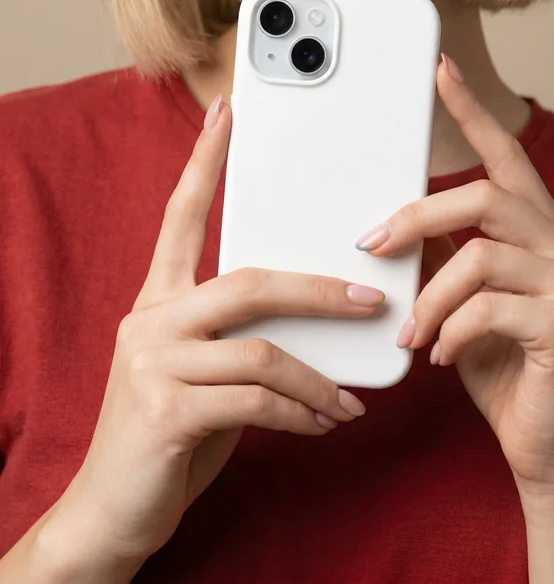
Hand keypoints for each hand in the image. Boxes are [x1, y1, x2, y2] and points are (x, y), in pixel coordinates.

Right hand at [48, 97, 376, 568]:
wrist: (112, 508)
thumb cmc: (171, 431)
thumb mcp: (205, 373)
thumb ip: (244, 337)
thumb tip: (323, 317)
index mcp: (159, 300)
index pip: (181, 216)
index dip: (204, 161)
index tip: (226, 113)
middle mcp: (149, 320)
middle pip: (249, 279)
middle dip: (320, 288)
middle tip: (372, 297)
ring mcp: (152, 363)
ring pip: (263, 349)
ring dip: (320, 378)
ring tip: (349, 399)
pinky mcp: (165, 411)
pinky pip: (258, 400)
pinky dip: (303, 412)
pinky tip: (323, 424)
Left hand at [356, 57, 553, 496]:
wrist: (546, 441)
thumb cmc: (501, 364)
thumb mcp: (462, 301)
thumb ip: (443, 257)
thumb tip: (394, 227)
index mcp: (536, 230)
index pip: (504, 157)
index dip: (471, 111)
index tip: (439, 70)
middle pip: (485, 194)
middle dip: (416, 216)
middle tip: (369, 244)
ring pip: (480, 254)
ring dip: (429, 297)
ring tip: (408, 332)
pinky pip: (488, 307)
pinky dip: (450, 330)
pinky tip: (440, 355)